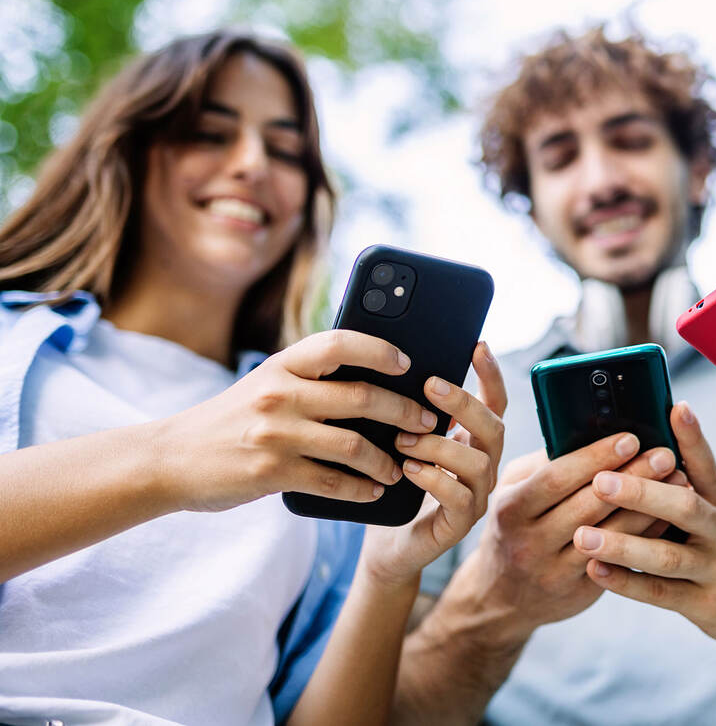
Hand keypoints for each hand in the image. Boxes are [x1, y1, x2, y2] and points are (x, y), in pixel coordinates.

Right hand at [154, 329, 439, 512]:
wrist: (169, 459)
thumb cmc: (231, 419)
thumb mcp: (266, 383)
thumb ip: (309, 379)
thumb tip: (378, 379)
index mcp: (282, 364)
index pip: (340, 343)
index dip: (380, 350)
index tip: (407, 364)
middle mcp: (280, 393)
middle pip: (363, 397)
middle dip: (405, 412)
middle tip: (427, 422)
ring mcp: (275, 434)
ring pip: (355, 445)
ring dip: (388, 460)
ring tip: (402, 467)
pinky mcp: (272, 473)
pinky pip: (333, 482)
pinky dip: (361, 488)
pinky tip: (374, 491)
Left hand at [359, 342, 506, 587]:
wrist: (386, 546)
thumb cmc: (394, 487)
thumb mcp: (403, 441)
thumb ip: (412, 413)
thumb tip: (398, 368)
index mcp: (473, 441)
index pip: (495, 402)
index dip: (491, 374)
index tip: (478, 345)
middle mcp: (483, 465)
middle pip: (494, 426)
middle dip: (464, 403)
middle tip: (430, 387)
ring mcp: (477, 496)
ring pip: (478, 462)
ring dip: (439, 445)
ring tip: (403, 439)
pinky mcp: (460, 524)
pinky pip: (460, 498)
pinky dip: (434, 479)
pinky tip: (408, 470)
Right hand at [451, 431, 680, 638]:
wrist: (502, 595)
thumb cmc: (514, 526)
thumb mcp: (512, 491)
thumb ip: (544, 464)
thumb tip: (589, 428)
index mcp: (511, 509)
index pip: (557, 478)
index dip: (595, 457)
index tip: (630, 438)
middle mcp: (530, 542)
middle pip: (589, 505)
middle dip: (632, 477)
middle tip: (665, 455)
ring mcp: (555, 571)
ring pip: (611, 537)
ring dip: (648, 507)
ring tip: (678, 481)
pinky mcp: (579, 593)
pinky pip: (621, 562)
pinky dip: (646, 536)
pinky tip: (669, 515)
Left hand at [572, 403, 715, 654]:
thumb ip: (689, 484)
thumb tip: (651, 443)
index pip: (706, 464)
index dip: (692, 436)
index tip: (674, 407)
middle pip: (685, 507)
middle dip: (641, 493)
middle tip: (599, 481)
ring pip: (668, 556)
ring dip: (623, 545)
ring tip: (583, 536)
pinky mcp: (705, 606)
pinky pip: (662, 594)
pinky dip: (627, 583)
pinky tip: (595, 572)